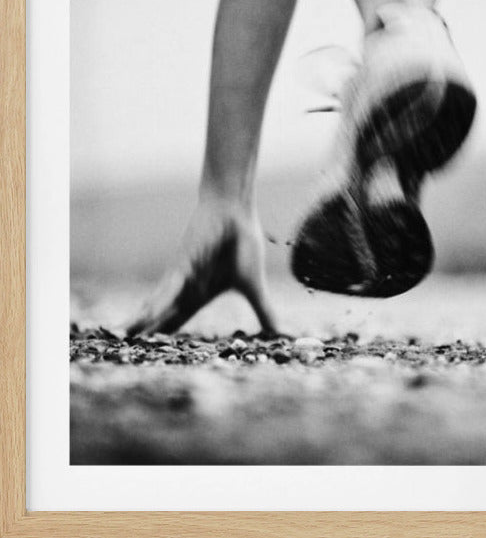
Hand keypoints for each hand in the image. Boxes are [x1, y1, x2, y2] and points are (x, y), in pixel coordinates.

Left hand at [126, 196, 277, 336]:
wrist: (236, 212)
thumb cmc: (242, 244)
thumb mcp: (254, 287)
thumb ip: (264, 312)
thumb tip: (283, 335)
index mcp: (200, 294)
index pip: (177, 322)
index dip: (164, 338)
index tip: (149, 356)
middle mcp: (185, 289)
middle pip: (160, 317)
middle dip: (143, 333)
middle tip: (123, 350)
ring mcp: (181, 278)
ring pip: (157, 305)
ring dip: (140, 321)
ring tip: (120, 335)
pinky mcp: (182, 266)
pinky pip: (168, 290)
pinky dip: (157, 304)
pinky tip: (144, 318)